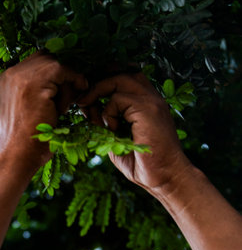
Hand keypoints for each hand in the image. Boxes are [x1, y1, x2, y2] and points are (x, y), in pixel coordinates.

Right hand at [0, 52, 87, 170]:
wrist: (17, 156)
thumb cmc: (27, 138)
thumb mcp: (29, 107)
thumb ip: (39, 89)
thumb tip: (66, 78)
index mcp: (7, 78)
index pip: (38, 60)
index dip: (55, 72)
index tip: (66, 89)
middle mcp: (11, 73)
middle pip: (47, 57)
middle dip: (62, 75)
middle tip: (69, 98)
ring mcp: (20, 76)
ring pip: (56, 63)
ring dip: (66, 83)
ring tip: (63, 107)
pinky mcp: (34, 84)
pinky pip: (63, 71)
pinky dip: (72, 84)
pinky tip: (70, 104)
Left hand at [78, 73, 192, 195]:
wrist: (166, 179)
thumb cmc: (143, 162)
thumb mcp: (116, 138)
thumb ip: (104, 121)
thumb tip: (87, 108)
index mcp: (146, 101)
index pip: (124, 74)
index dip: (103, 80)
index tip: (88, 97)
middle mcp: (151, 96)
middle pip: (120, 70)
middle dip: (97, 82)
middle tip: (82, 100)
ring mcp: (152, 101)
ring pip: (118, 78)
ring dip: (98, 92)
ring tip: (90, 111)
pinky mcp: (148, 109)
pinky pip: (118, 98)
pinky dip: (108, 112)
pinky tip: (112, 129)